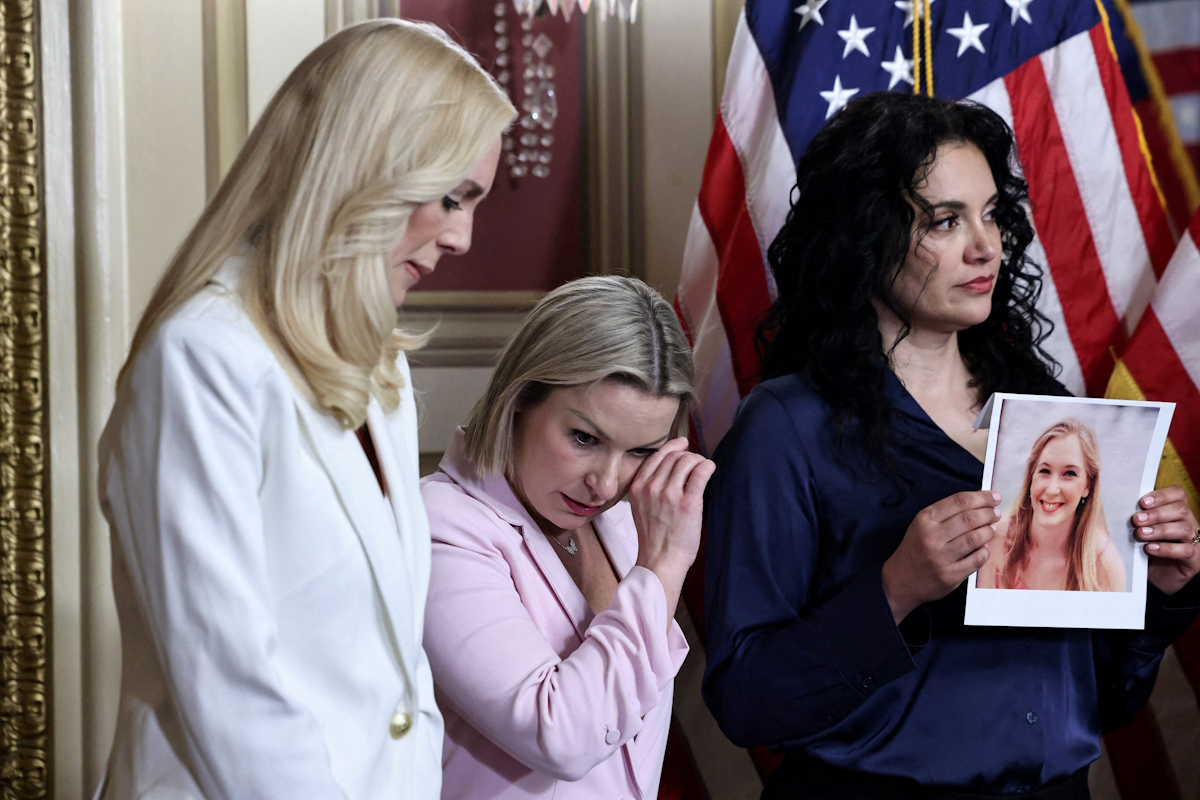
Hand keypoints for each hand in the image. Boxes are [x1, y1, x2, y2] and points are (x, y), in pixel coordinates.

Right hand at [630, 438, 714, 615]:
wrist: (660, 561)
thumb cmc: (654, 537)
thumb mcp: (640, 508)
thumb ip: (648, 487)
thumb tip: (668, 468)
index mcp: (638, 487)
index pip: (657, 456)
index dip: (673, 446)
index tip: (683, 444)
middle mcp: (651, 488)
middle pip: (674, 457)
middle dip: (688, 456)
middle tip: (696, 464)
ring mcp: (669, 494)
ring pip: (687, 461)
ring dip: (699, 461)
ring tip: (703, 469)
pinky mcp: (688, 503)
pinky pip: (700, 472)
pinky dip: (707, 466)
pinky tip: (710, 469)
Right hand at [881, 490, 1000, 623]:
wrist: (901, 580)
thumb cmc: (916, 548)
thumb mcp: (923, 524)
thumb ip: (947, 512)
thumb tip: (979, 500)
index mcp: (925, 519)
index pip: (959, 501)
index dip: (982, 497)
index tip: (995, 497)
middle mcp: (932, 537)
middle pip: (969, 519)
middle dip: (988, 514)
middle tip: (995, 514)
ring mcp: (941, 558)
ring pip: (975, 538)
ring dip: (989, 531)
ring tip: (991, 529)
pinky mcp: (950, 575)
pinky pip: (977, 559)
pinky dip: (985, 551)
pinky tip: (983, 548)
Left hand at [1135, 486, 1199, 595]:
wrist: (1156, 577)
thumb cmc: (1146, 548)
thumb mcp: (1140, 530)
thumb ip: (1137, 518)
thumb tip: (1119, 507)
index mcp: (1176, 511)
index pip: (1178, 494)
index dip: (1162, 495)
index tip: (1142, 502)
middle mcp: (1189, 523)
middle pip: (1180, 510)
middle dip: (1156, 514)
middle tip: (1136, 520)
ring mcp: (1194, 541)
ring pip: (1184, 529)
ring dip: (1160, 530)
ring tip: (1141, 534)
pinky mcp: (1194, 559)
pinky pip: (1186, 550)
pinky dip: (1167, 548)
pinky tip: (1150, 548)